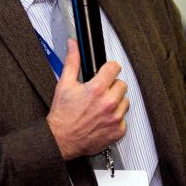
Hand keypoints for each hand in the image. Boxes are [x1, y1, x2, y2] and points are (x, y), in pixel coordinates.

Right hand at [46, 39, 128, 159]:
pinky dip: (116, 119)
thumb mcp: (64, 84)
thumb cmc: (62, 115)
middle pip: (122, 84)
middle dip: (111, 86)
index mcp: (96, 89)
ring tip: (100, 107)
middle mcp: (108, 103)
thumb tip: (73, 45)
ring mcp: (115, 118)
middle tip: (99, 93)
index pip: (115, 67)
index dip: (109, 68)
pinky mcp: (118, 131)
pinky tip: (103, 119)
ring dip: (115, 102)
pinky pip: (124, 118)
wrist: (61, 140)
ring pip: (125, 101)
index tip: (106, 72)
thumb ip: (72, 62)